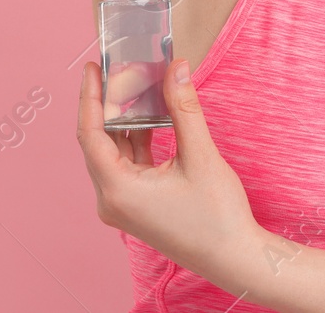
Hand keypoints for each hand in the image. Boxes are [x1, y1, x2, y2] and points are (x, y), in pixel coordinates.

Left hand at [78, 58, 263, 283]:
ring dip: (124, 120)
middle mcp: (111, 200)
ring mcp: (122, 205)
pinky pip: (127, 164)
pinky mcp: (135, 205)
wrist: (234, 257)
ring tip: (137, 86)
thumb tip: (176, 68)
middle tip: (119, 69)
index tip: (92, 67)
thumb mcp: (201, 156)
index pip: (90, 134)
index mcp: (118, 191)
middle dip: (109, 103)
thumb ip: (184, 109)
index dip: (90, 97)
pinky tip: (151, 116)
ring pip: (113, 152)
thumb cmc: (218, 216)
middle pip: (98, 141)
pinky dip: (136, 138)